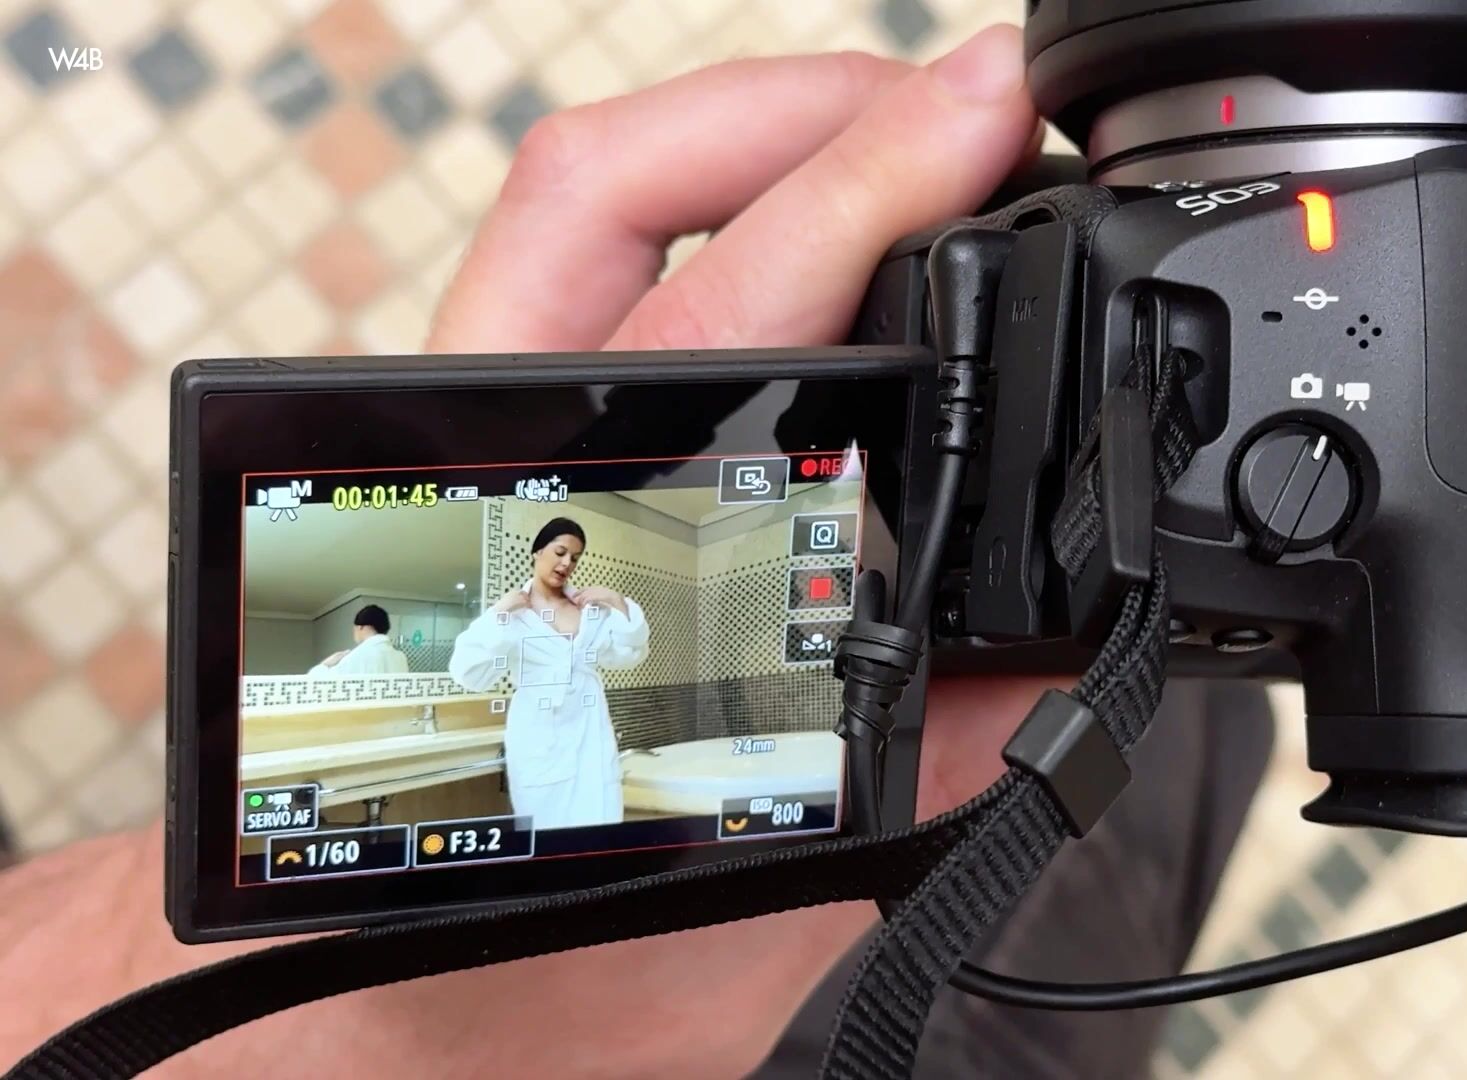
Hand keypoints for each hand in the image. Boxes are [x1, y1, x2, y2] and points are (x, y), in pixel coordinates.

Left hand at [0, 28, 1046, 1079]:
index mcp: (573, 556)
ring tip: (916, 131)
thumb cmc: (534, 961)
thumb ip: (916, 771)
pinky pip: (604, 279)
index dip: (861, 185)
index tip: (985, 120)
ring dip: (758, 134)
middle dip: (811, 109)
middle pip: (618, 196)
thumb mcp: (760, 882)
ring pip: (591, 212)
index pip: (718, 311)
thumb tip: (1057, 666)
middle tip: (975, 103)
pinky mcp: (519, 458)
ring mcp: (500, 451)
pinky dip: (725, 212)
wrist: (406, 1011)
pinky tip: (832, 226)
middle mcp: (513, 471)